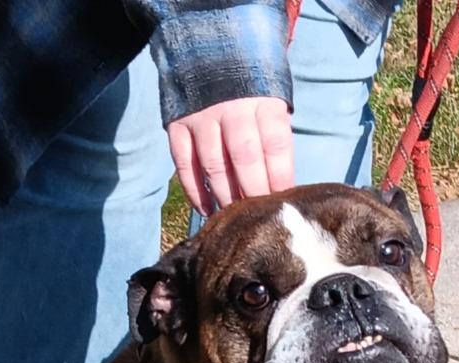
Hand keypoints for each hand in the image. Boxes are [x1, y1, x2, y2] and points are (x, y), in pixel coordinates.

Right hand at [167, 96, 293, 215]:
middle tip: (256, 216)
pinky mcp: (179, 125)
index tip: (280, 202)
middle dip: (252, 192)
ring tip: (232, 216)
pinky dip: (195, 191)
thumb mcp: (272, 99)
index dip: (279, 177)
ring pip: (214, 166)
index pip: (275, 145)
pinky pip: (185, 165)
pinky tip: (206, 209)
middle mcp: (233, 108)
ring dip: (224, 196)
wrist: (210, 49)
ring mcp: (203, 117)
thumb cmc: (250, 88)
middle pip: (245, 158)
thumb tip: (280, 184)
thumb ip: (274, 135)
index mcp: (263, 101)